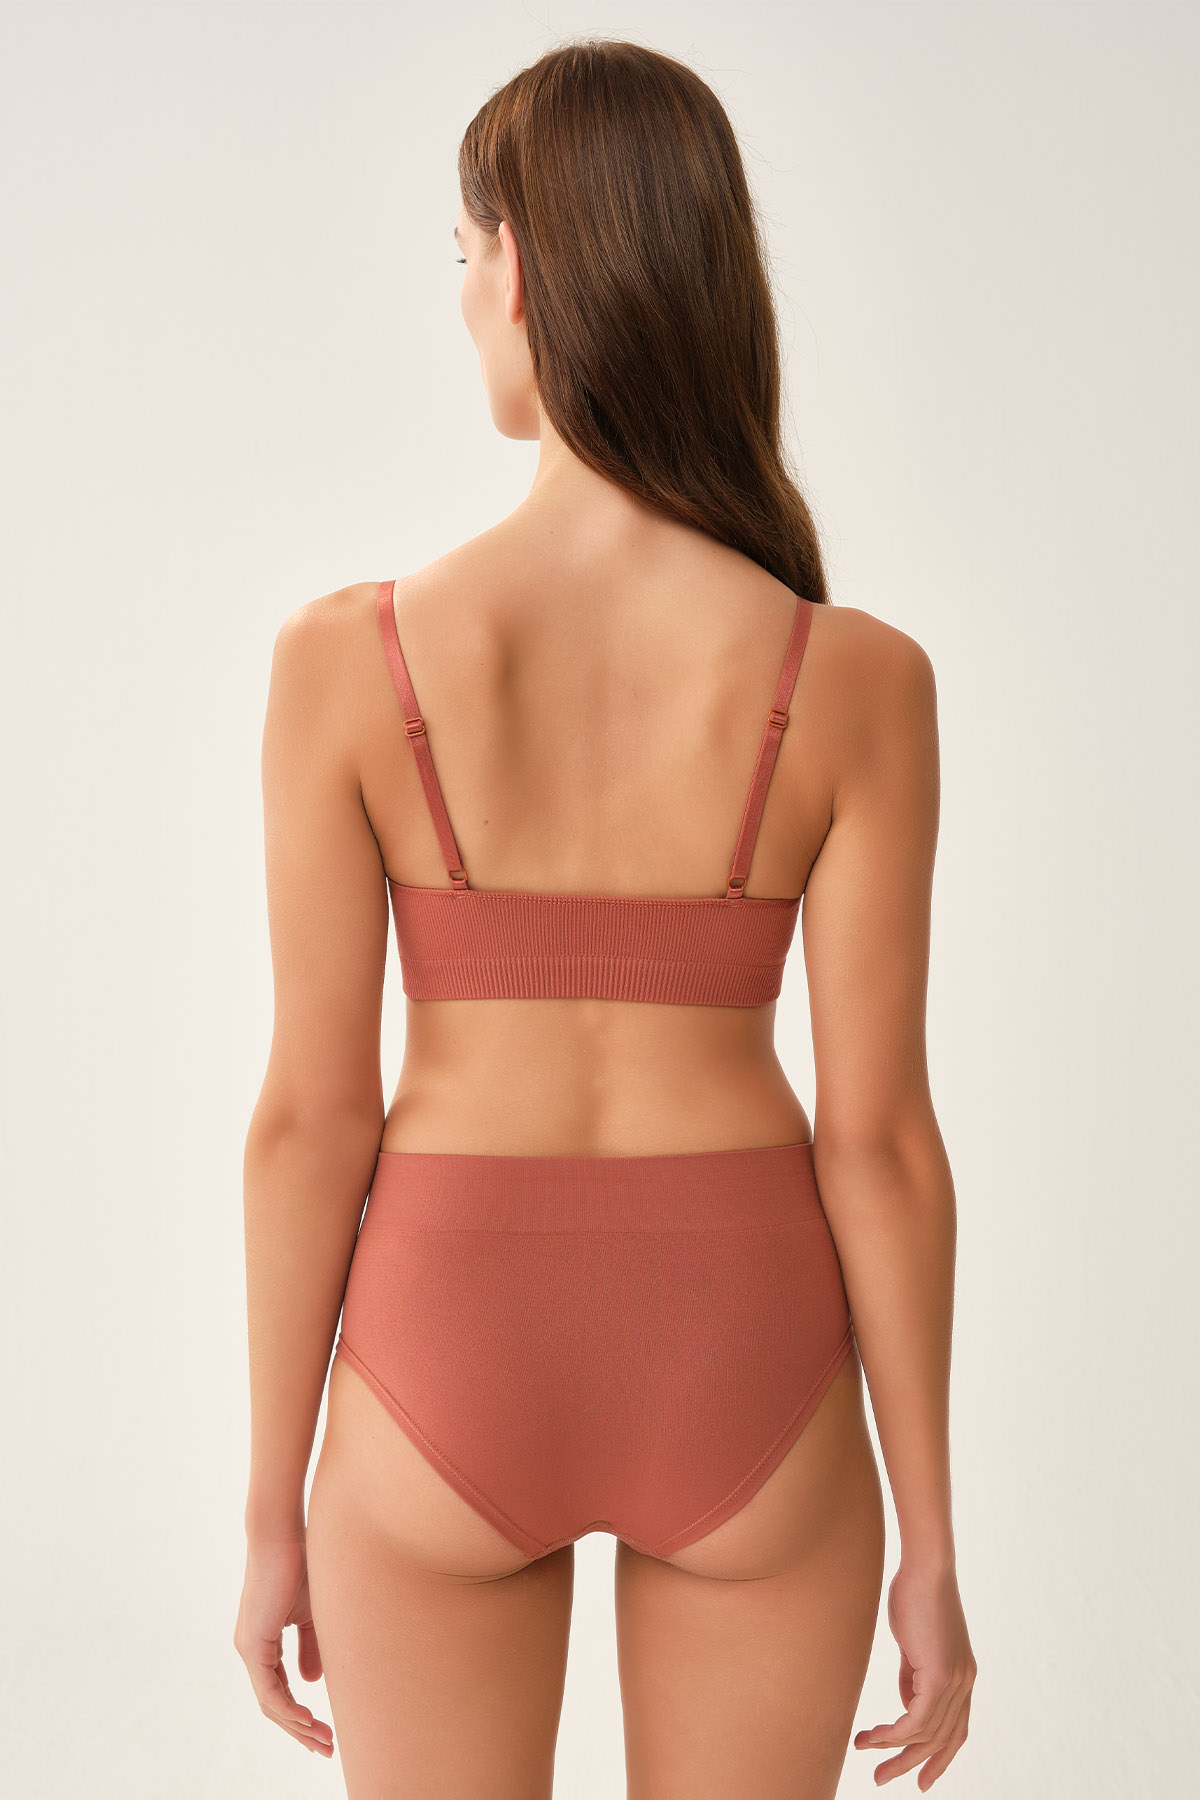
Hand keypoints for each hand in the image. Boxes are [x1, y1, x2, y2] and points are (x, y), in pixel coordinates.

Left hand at [233, 1532, 334, 1756]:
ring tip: (323, 1741)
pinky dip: (288, 1708)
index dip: (302, 1714)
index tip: (325, 1731)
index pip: (280, 1690)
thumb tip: (313, 1681)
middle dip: (301, 1730)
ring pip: (271, 1703)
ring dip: (298, 1725)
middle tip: (326, 1748)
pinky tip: (307, 1720)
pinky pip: (268, 1689)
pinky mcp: (252, 1644)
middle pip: (274, 1705)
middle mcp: (251, 1650)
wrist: (283, 1536)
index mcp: (263, 1643)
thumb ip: (311, 1647)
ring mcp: (249, 1649)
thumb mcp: (313, 1613)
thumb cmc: (301, 1565)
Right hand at [854, 1559, 975, 1787]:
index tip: (921, 1779)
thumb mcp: (915, 1643)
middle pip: (941, 1741)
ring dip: (892, 1749)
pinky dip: (893, 1733)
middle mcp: (965, 1684)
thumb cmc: (915, 1594)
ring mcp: (956, 1682)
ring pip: (925, 1735)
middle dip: (910, 1764)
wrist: (926, 1568)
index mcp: (963, 1676)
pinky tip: (873, 1736)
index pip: (955, 1731)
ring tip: (863, 1750)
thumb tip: (906, 1703)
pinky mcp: (941, 1677)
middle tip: (882, 1779)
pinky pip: (916, 1720)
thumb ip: (914, 1675)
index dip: (939, 1758)